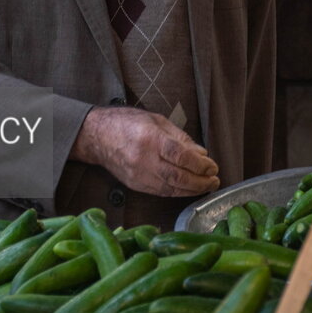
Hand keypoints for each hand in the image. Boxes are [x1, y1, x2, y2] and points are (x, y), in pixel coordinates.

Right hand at [69, 106, 219, 196]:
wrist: (97, 136)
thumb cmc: (127, 122)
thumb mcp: (156, 120)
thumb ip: (180, 137)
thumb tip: (201, 153)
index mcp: (149, 138)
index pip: (180, 155)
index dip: (199, 164)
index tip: (212, 166)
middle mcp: (143, 159)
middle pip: (177, 176)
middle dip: (200, 181)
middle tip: (214, 180)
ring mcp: (137, 175)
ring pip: (170, 188)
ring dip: (191, 189)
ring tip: (206, 186)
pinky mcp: (134, 185)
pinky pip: (160, 192)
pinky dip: (177, 192)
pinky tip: (188, 189)